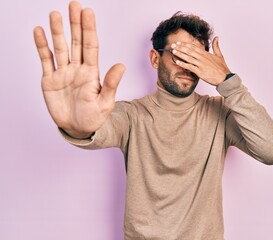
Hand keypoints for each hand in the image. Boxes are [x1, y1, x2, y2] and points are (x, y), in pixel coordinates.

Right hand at [33, 1, 124, 138]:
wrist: (78, 129)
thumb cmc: (94, 117)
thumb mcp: (105, 102)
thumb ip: (111, 84)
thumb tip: (121, 65)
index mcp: (92, 72)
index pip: (90, 46)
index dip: (89, 29)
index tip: (88, 12)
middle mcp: (77, 68)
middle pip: (76, 42)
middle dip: (75, 23)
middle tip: (74, 5)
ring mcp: (63, 73)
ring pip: (60, 47)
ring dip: (57, 31)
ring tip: (55, 14)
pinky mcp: (50, 80)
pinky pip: (46, 60)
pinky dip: (42, 46)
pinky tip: (40, 32)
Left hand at [170, 36, 230, 85]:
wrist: (225, 78)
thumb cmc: (222, 68)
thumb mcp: (220, 55)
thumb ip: (216, 46)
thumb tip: (217, 37)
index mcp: (206, 54)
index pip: (194, 47)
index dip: (185, 44)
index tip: (179, 43)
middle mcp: (202, 58)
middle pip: (189, 51)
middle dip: (180, 47)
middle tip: (173, 45)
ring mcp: (201, 65)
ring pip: (188, 58)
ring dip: (180, 54)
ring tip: (173, 51)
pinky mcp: (200, 72)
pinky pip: (190, 67)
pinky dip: (183, 64)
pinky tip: (177, 62)